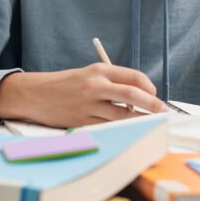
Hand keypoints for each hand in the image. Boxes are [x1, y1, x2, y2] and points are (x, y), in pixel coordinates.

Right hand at [0, 63, 169, 127]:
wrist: (35, 94)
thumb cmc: (66, 84)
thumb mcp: (89, 74)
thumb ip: (113, 82)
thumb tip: (140, 95)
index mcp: (99, 70)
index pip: (134, 77)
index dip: (149, 88)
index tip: (155, 96)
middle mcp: (95, 86)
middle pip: (133, 95)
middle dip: (153, 105)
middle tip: (163, 112)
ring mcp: (88, 105)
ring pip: (123, 116)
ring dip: (140, 121)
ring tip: (150, 124)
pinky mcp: (82, 121)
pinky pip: (108, 127)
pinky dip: (121, 129)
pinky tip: (128, 130)